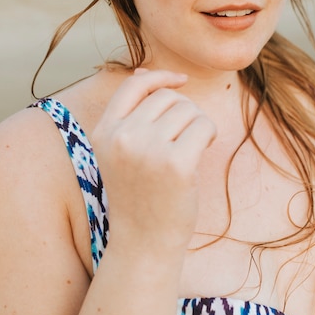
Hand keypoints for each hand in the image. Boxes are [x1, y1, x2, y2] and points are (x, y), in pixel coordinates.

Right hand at [91, 69, 216, 257]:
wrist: (144, 243)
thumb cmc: (139, 194)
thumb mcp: (123, 151)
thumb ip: (131, 114)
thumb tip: (146, 72)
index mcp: (104, 132)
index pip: (133, 85)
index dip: (160, 77)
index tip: (180, 80)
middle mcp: (122, 137)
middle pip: (167, 97)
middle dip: (184, 109)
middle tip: (187, 134)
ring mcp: (148, 150)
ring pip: (188, 110)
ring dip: (198, 122)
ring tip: (193, 145)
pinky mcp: (176, 164)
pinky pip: (204, 126)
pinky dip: (210, 133)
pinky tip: (204, 148)